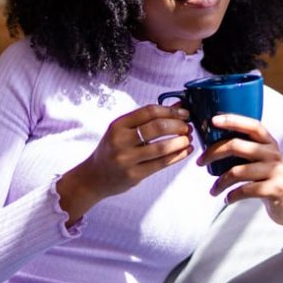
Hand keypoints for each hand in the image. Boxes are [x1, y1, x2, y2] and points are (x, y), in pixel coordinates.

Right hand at [58, 104, 191, 223]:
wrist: (94, 177)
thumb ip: (148, 119)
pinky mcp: (134, 175)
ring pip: (162, 147)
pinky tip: (185, 151)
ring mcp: (127, 159)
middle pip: (157, 127)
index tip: (184, 112)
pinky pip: (161, 163)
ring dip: (180, 142)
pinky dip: (177, 156)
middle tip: (187, 127)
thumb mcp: (123, 130)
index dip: (170, 110)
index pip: (149, 111)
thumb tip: (178, 106)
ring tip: (188, 139)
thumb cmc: (112, 150)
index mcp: (118, 125)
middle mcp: (120, 140)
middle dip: (178, 126)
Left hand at [200, 114, 282, 241]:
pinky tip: (227, 199)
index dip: (232, 120)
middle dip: (213, 152)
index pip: (252, 125)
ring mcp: (276, 171)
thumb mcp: (261, 159)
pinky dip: (232, 196)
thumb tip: (211, 143)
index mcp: (269, 142)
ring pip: (237, 171)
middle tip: (200, 162)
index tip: (213, 120)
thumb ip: (245, 149)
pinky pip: (245, 190)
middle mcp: (273, 153)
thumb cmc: (267, 179)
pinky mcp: (276, 189)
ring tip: (213, 190)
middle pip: (237, 146)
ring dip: (220, 182)